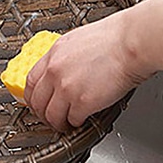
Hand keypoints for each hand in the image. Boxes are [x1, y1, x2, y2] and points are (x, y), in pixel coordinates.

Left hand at [24, 11, 150, 131]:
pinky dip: (76, 123)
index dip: (32, 96)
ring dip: (58, 123)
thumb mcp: (78, 40)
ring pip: (51, 116)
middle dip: (42, 114)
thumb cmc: (115, 38)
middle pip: (36, 102)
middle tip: (50, 118)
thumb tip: (63, 70)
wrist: (132, 41)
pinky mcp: (82, 101)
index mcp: (54, 54)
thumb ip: (65, 57)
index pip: (30, 81)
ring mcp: (66, 87)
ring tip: (66, 123)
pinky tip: (82, 120)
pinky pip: (72, 120)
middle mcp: (55, 70)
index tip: (37, 102)